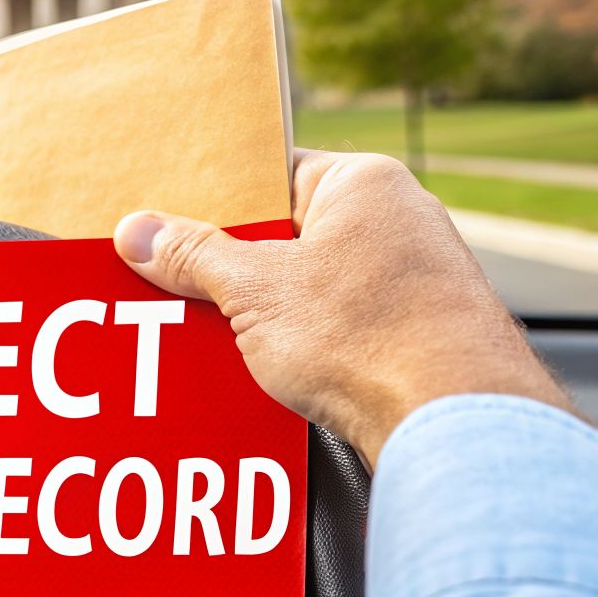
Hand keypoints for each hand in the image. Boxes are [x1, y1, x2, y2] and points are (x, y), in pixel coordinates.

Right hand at [113, 150, 570, 464]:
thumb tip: (141, 233)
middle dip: (232, 265)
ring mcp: (415, 280)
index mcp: (365, 184)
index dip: (216, 199)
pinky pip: (341, 327)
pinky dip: (303, 345)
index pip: (272, 173)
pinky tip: (269, 371)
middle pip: (289, 233)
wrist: (456, 423)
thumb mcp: (254, 291)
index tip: (172, 223)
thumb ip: (193, 256)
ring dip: (264, 312)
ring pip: (312, 285)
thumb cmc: (370, 338)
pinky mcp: (419, 336)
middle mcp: (399, 221)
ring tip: (215, 334)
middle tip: (178, 283)